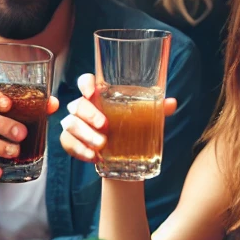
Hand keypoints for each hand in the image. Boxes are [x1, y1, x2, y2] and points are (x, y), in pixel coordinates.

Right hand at [59, 73, 176, 165]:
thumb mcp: (146, 119)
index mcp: (99, 96)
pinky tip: (93, 157)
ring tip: (102, 145)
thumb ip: (157, 109)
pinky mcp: (72, 142)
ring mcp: (76, 125)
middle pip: (77, 104)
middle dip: (89, 114)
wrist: (126, 158)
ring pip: (70, 124)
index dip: (84, 83)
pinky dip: (79, 150)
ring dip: (85, 135)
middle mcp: (84, 108)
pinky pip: (67, 143)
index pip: (86, 82)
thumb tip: (172, 103)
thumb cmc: (133, 129)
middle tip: (104, 126)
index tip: (91, 92)